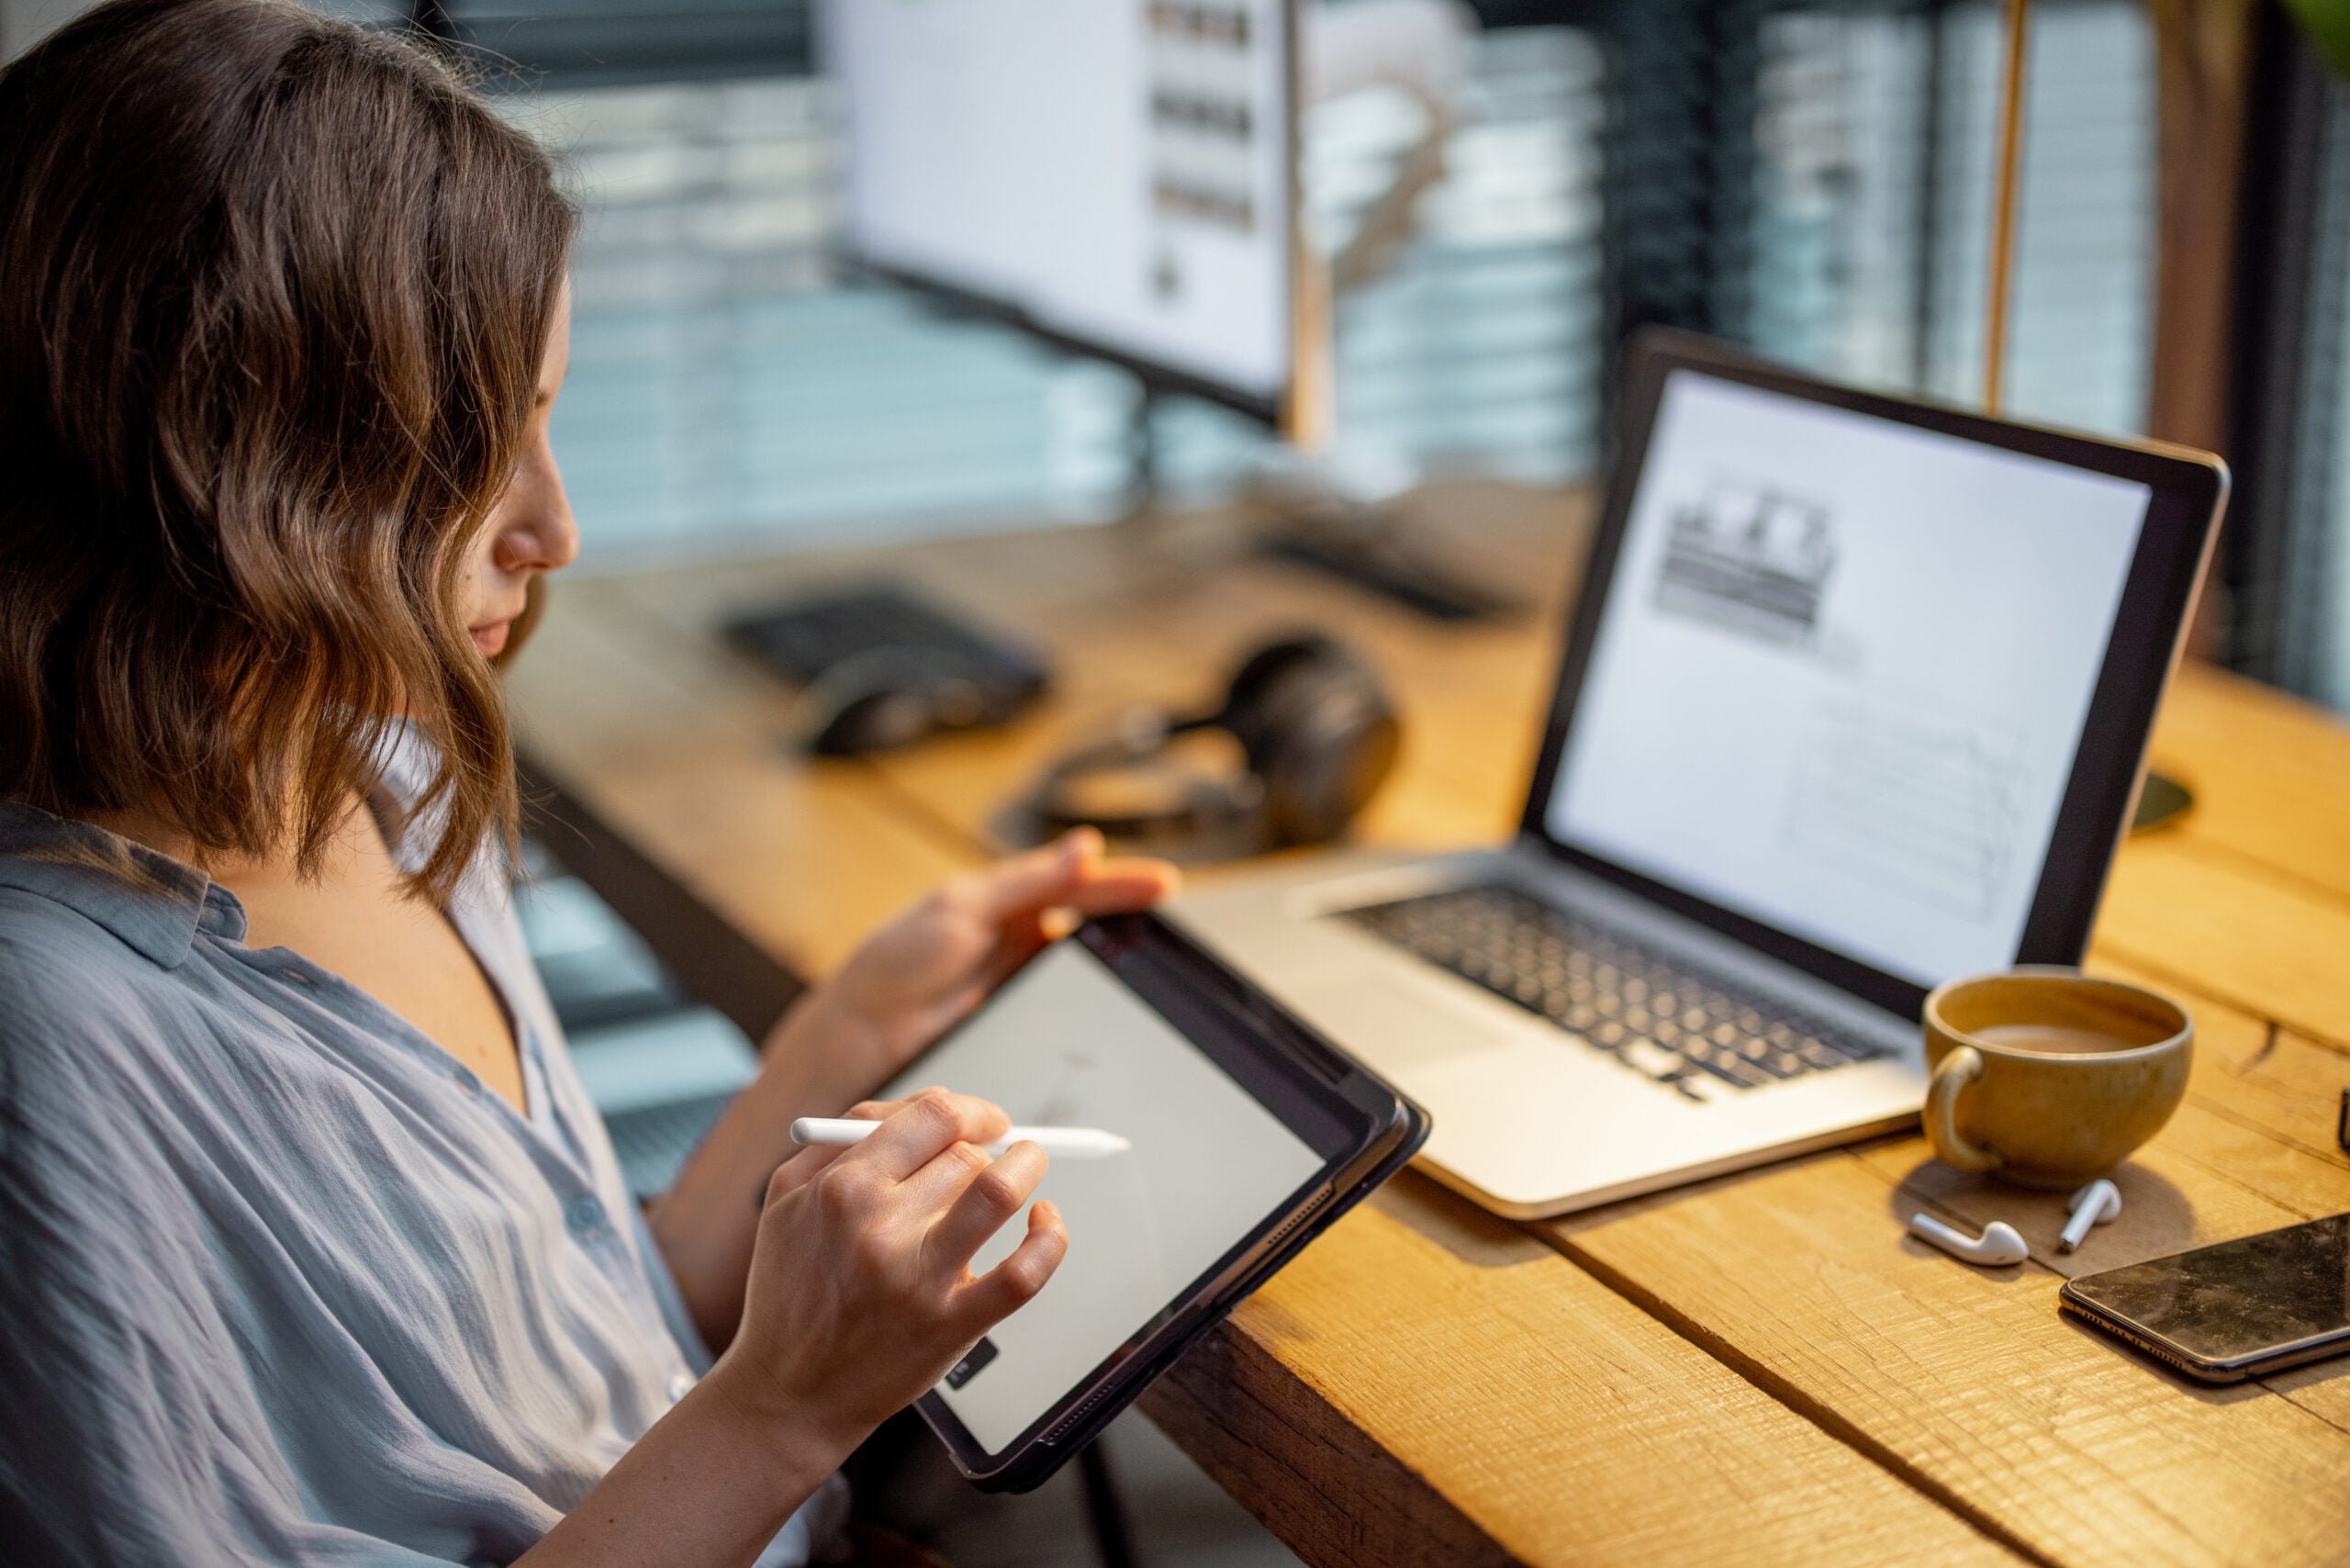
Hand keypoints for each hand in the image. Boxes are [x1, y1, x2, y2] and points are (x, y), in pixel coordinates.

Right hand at [712, 1090, 1068, 1453]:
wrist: (787, 1393)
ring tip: (1028, 1168)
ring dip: (1026, 1170)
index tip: (984, 1121)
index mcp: (840, 1188)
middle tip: (991, 1157)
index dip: (972, 1109)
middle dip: (987, 1148)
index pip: (933, 1116)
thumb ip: (846, 1136)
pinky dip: (1050, 1238)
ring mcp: (919, 1279)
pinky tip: (1046, 1222)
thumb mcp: (787, 1198)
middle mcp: (879, 1229)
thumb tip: (931, 1105)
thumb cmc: (792, 1288)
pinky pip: (1024, 1273)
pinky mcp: (951, 1325)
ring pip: (999, 1194)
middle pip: (966, 1154)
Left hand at [814, 828, 1177, 1084]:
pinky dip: (1094, 1000)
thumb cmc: (899, 958)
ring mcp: (1021, 976)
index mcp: (1007, 896)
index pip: (1077, 882)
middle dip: (1129, 914)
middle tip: (1168, 916)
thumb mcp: (965, 906)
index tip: (1164, 883)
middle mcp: (1019, 933)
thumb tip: (1085, 846)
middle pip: (1088, 918)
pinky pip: (1068, 1004)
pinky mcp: (1019, 1015)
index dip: (1121, 883)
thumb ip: (1029, 881)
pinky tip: (1118, 1003)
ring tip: (1155, 957)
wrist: (864, 1030)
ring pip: (1083, 961)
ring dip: (1116, 958)